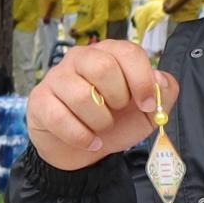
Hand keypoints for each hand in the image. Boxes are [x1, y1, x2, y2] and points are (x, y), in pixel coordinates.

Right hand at [26, 40, 178, 171]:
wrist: (82, 150)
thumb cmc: (116, 122)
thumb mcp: (147, 111)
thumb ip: (164, 93)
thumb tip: (160, 80)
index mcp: (110, 54)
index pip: (129, 52)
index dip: (142, 80)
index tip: (147, 105)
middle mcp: (81, 58)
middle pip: (103, 67)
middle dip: (118, 98)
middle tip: (117, 113)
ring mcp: (57, 77)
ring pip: (81, 95)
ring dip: (100, 121)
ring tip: (102, 128)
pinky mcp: (39, 100)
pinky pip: (60, 117)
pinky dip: (82, 137)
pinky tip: (91, 142)